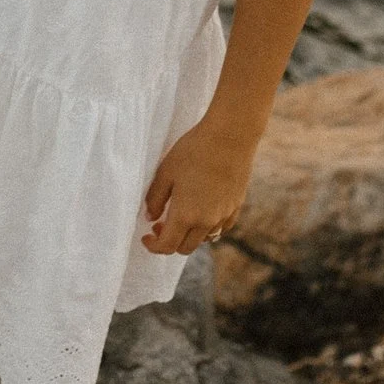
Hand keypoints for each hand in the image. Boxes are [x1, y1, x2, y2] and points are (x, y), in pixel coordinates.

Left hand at [140, 115, 258, 256]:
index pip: (167, 246)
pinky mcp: (236, 207)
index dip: (153, 246)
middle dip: (169, 241)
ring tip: (181, 215)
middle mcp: (206, 222)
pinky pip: (221, 228)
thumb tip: (150, 217)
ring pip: (204, 239)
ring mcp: (223, 216)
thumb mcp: (165, 172)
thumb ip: (155, 198)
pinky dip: (208, 228)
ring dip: (189, 235)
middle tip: (160, 224)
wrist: (230, 136)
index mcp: (185, 215)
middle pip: (185, 248)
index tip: (146, 237)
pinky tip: (202, 211)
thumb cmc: (194, 151)